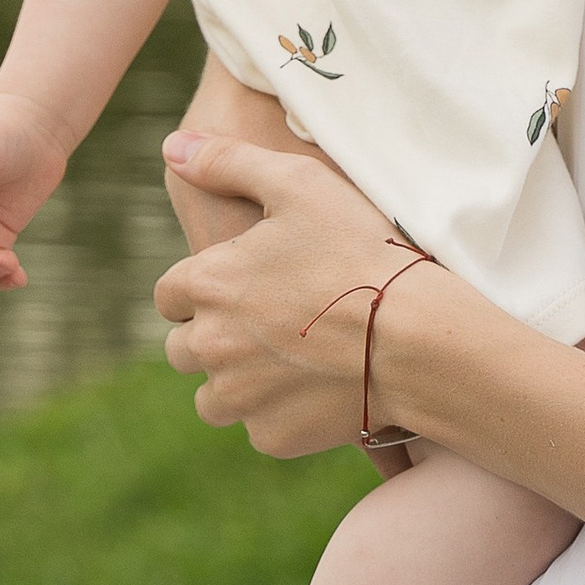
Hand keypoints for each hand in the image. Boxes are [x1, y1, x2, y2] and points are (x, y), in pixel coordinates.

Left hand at [152, 130, 430, 453]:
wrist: (415, 337)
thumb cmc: (359, 252)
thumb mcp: (298, 183)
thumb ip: (228, 161)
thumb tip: (170, 148)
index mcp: (206, 284)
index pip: (169, 295)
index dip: (203, 288)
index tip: (243, 285)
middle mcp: (209, 346)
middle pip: (183, 350)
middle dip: (215, 337)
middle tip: (269, 323)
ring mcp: (239, 398)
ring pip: (213, 398)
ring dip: (236, 382)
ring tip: (288, 361)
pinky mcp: (272, 436)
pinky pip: (259, 428)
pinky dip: (279, 414)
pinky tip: (317, 388)